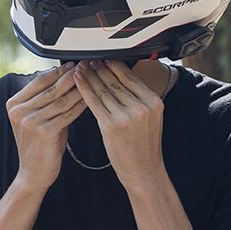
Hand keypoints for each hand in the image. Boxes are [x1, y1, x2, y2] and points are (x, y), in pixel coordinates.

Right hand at [7, 63, 84, 189]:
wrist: (33, 174)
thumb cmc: (40, 147)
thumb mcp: (38, 120)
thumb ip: (46, 101)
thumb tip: (65, 78)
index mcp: (14, 104)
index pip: (39, 81)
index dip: (58, 71)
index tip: (74, 64)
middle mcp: (20, 111)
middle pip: (51, 88)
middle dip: (71, 76)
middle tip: (87, 66)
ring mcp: (30, 121)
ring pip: (61, 99)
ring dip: (79, 88)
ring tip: (92, 79)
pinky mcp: (44, 131)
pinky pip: (68, 114)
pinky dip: (81, 105)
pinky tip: (91, 99)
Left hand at [74, 60, 165, 191]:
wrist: (143, 171)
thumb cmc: (144, 146)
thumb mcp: (150, 117)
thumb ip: (139, 98)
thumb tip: (120, 78)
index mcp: (153, 101)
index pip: (130, 77)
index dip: (113, 65)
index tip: (102, 58)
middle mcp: (141, 106)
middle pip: (115, 81)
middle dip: (99, 69)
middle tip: (87, 60)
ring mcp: (126, 116)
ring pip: (103, 91)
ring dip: (89, 77)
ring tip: (79, 68)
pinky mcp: (111, 126)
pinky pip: (94, 103)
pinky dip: (84, 90)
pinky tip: (77, 82)